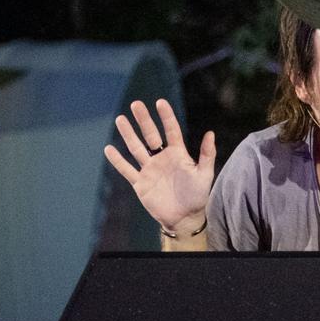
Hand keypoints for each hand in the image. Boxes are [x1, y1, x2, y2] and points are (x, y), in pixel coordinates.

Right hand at [103, 99, 215, 233]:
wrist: (185, 218)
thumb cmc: (197, 195)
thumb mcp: (204, 174)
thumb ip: (207, 154)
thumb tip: (210, 132)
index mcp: (178, 153)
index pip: (171, 130)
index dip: (166, 116)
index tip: (160, 102)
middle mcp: (162, 158)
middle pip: (150, 135)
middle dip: (143, 120)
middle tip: (136, 104)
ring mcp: (149, 170)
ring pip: (136, 148)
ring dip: (128, 134)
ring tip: (120, 119)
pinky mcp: (140, 183)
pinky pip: (127, 170)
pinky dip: (118, 161)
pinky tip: (109, 149)